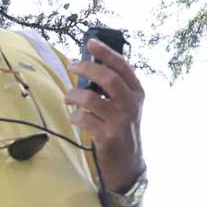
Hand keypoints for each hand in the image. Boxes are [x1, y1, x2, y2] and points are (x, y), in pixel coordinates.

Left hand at [66, 37, 144, 193]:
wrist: (128, 163)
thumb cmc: (122, 129)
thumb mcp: (127, 105)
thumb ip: (115, 87)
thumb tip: (92, 65)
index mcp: (137, 93)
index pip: (122, 66)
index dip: (105, 52)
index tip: (90, 43)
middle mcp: (131, 104)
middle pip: (107, 78)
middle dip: (86, 68)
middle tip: (72, 66)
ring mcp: (120, 120)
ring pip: (90, 98)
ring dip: (73, 96)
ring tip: (69, 99)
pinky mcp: (107, 136)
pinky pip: (83, 118)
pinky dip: (75, 116)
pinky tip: (75, 118)